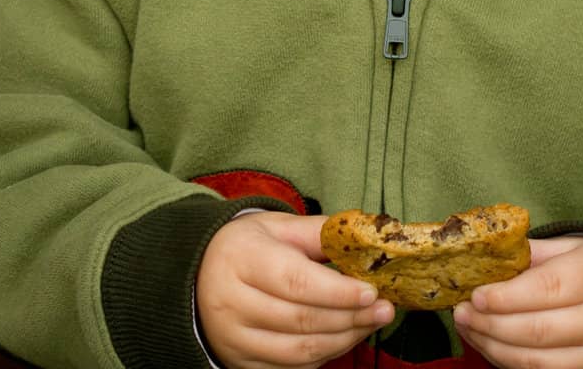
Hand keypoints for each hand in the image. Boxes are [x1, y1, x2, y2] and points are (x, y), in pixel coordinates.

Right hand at [196, 210, 395, 368]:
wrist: (198, 277)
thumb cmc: (247, 247)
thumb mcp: (277, 227)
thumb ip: (319, 233)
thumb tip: (366, 240)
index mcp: (242, 258)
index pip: (295, 281)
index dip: (337, 291)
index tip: (372, 291)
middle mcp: (233, 303)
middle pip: (301, 320)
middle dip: (350, 318)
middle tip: (384, 310)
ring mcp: (235, 339)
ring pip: (298, 350)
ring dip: (343, 340)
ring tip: (370, 324)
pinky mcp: (241, 363)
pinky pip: (290, 367)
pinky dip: (323, 356)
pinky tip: (343, 337)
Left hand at [452, 236, 582, 368]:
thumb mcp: (572, 246)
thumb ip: (532, 253)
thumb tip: (485, 259)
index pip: (550, 288)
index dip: (509, 296)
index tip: (476, 294)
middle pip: (541, 330)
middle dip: (493, 324)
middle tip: (462, 312)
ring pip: (540, 361)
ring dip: (495, 347)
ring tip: (469, 328)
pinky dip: (510, 363)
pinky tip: (490, 344)